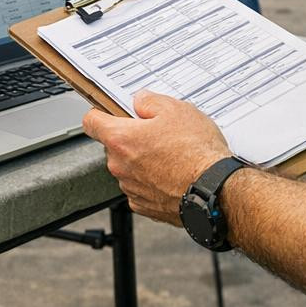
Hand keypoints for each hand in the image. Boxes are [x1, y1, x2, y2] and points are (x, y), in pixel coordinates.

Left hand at [81, 92, 233, 223]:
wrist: (214, 190)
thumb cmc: (196, 152)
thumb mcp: (176, 110)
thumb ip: (150, 101)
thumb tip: (141, 101)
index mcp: (121, 139)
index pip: (91, 122)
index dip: (100, 113)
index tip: (108, 112)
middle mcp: (120, 166)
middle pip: (114, 145)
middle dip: (131, 137)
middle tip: (158, 132)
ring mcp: (131, 187)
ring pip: (128, 167)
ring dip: (142, 160)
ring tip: (171, 155)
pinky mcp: (144, 205)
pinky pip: (140, 187)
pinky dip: (152, 181)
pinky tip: (172, 174)